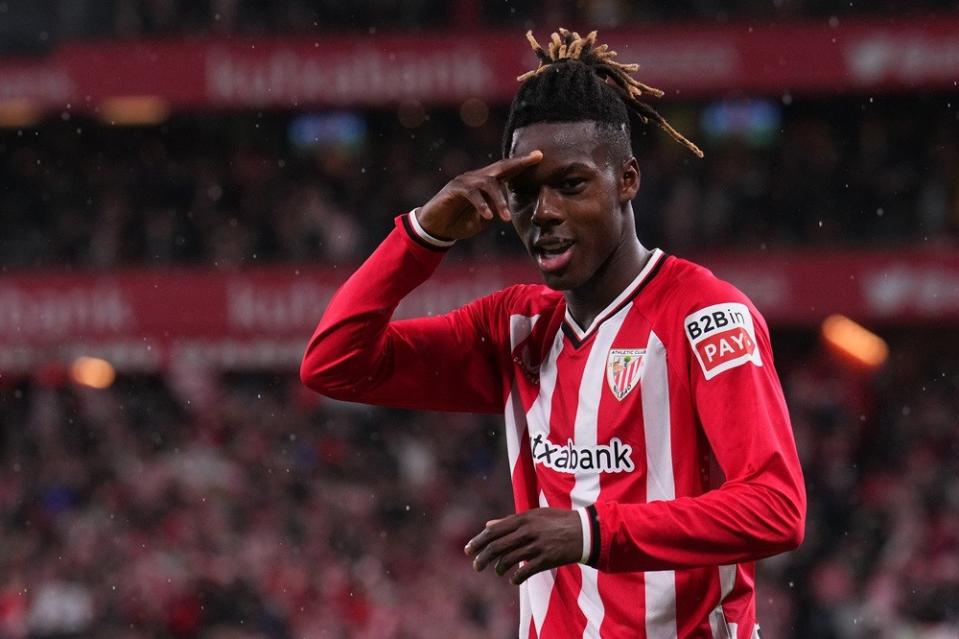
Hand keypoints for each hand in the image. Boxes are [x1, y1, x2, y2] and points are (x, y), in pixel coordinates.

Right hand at [417, 151, 542, 240]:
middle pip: (500, 167)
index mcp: (485, 184)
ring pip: (488, 183)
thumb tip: (505, 208)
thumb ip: (495, 211)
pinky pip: (471, 193)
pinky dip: (481, 205)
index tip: (539, 155)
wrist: (434, 228)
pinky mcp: (454, 189)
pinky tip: (488, 216)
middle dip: (519, 162)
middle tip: (535, 158)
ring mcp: (464, 181)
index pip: (506, 170)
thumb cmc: (459, 223)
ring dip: (499, 201)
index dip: (522, 163)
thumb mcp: (483, 220)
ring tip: (505, 219)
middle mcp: (476, 178)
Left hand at [464, 508, 581, 584]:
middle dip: (483, 558)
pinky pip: (525, 572)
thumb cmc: (557, 521)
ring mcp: (537, 546)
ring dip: (499, 568)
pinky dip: (516, 578)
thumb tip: (488, 525)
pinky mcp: (547, 559)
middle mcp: (528, 531)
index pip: (493, 531)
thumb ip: (510, 521)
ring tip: (498, 571)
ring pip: (509, 560)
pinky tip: (513, 580)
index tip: (468, 550)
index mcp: (523, 518)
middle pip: (497, 546)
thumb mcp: (534, 515)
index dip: (478, 541)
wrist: (585, 531)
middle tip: (476, 566)